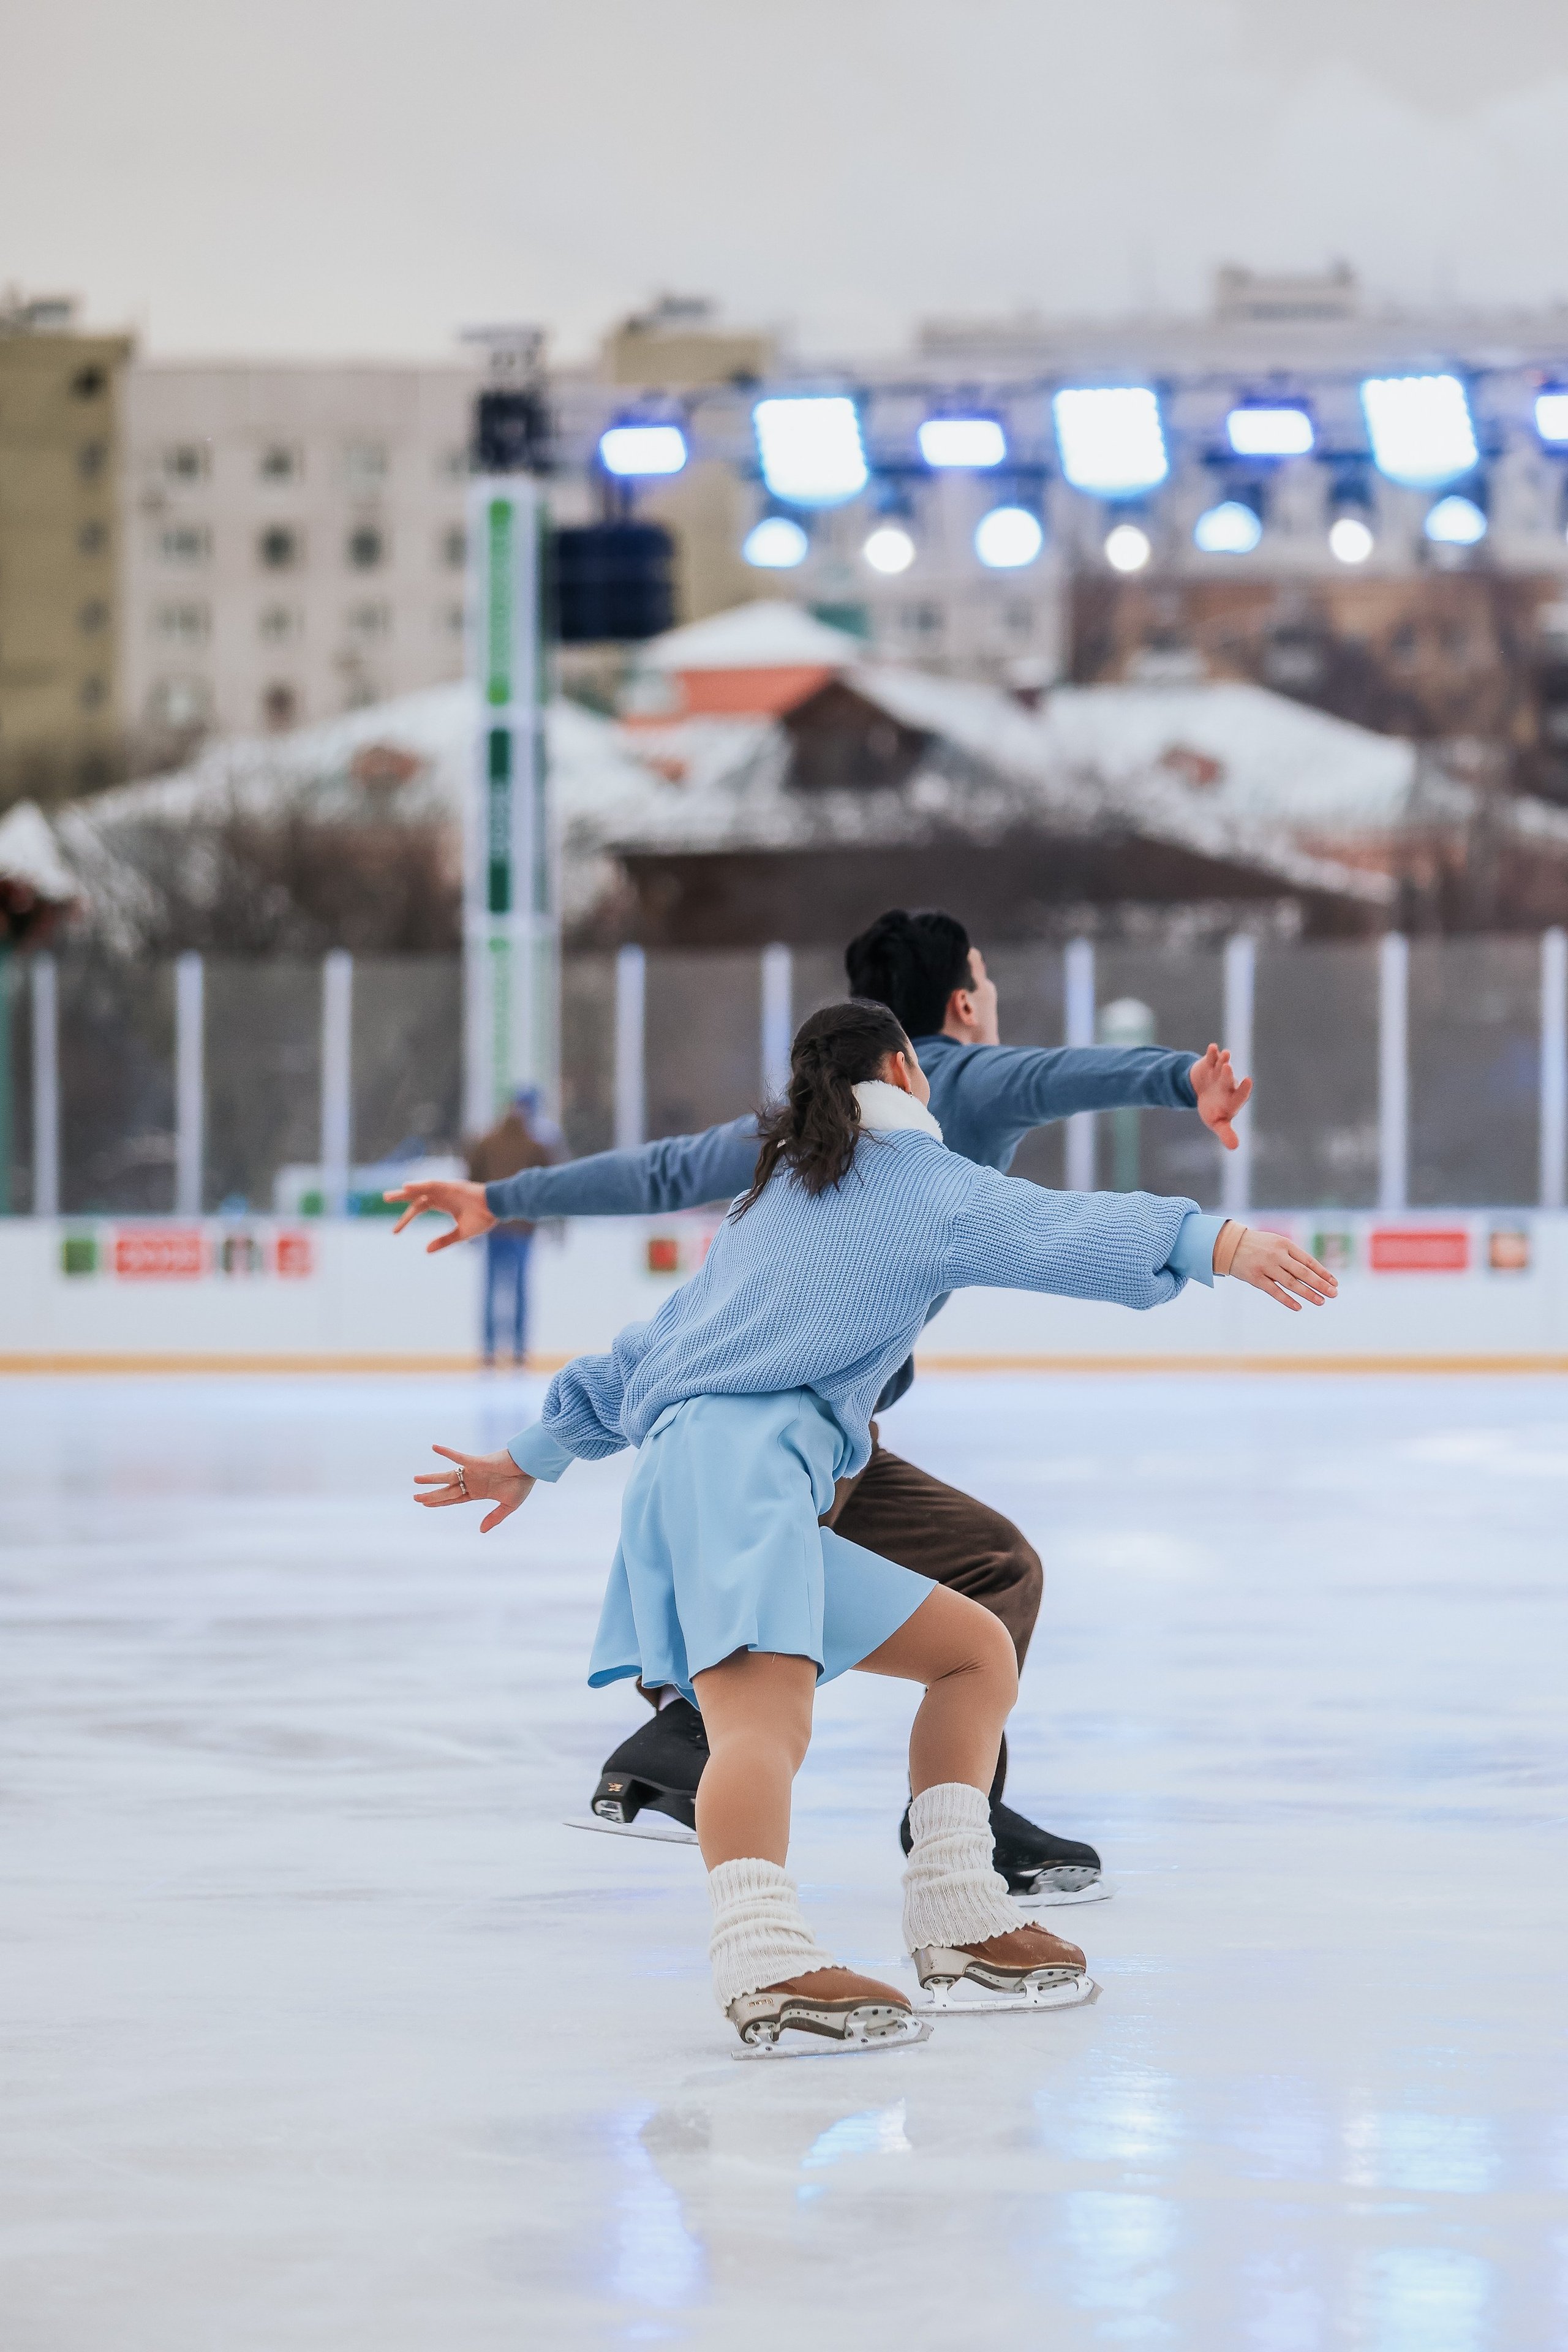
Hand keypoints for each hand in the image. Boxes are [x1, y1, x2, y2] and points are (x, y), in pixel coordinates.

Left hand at [385, 1179, 494, 1252]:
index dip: (406, 1219)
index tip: (394, 1232)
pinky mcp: (452, 1186)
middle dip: (401, 1198)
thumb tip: (425, 1251)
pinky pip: (433, 1184)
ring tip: (390, 1195)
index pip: (420, 1209)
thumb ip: (443, 1241)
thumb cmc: (483, 1219)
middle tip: (385, 1198)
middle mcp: (442, 1196)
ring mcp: (446, 1189)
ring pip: (422, 1189)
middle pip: (417, 1196)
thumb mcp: (460, 1234)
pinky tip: (407, 1187)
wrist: (499, 1209)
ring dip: (406, 1191)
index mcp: (443, 1205)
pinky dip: (420, 1185)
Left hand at [414, 1444, 533, 1531]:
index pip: (454, 1499)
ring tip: (416, 1479)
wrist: (529, 1467)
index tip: (426, 1504)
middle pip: (447, 1491)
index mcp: (479, 1492)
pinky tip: (434, 1447)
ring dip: (431, 1478)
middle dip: (431, 1495)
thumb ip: (494, 1518)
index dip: (440, 1503)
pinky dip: (446, 1452)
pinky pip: (458, 1457)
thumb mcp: (508, 1506)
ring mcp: (472, 1472)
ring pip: (447, 1476)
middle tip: (415, 1498)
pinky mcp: (476, 1462)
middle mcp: (472, 1482)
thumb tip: (481, 1531)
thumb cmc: (522, 1484)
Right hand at [1189, 1043, 1251, 1151]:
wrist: (1202, 1092)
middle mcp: (1228, 1084)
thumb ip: (1226, 1133)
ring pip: (1223, 1065)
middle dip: (1228, 1074)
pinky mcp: (1209, 1064)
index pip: (1240, 1094)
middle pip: (1229, 1078)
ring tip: (1225, 1054)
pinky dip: (1212, 1053)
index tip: (1248, 1080)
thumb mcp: (1218, 1123)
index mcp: (1233, 1098)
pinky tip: (1213, 1047)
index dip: (1244, 1088)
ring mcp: (1219, 1073)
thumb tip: (1235, 1148)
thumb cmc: (1214, 1110)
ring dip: (1224, 1059)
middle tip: (1227, 1068)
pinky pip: (1212, 1057)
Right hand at [1227, 1228, 1337, 1312]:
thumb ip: (1293, 1255)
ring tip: (1321, 1302)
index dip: (1323, 1272)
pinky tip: (1299, 1307)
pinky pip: (1274, 1291)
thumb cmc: (1258, 1245)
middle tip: (1333, 1294)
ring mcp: (1266, 1267)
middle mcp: (1277, 1255)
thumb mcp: (1277, 1242)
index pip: (1309, 1261)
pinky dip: (1287, 1300)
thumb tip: (1314, 1273)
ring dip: (1308, 1293)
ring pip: (1291, 1283)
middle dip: (1320, 1284)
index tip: (1334, 1282)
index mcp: (1285, 1244)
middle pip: (1303, 1273)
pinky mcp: (1256, 1278)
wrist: (1230, 1245)